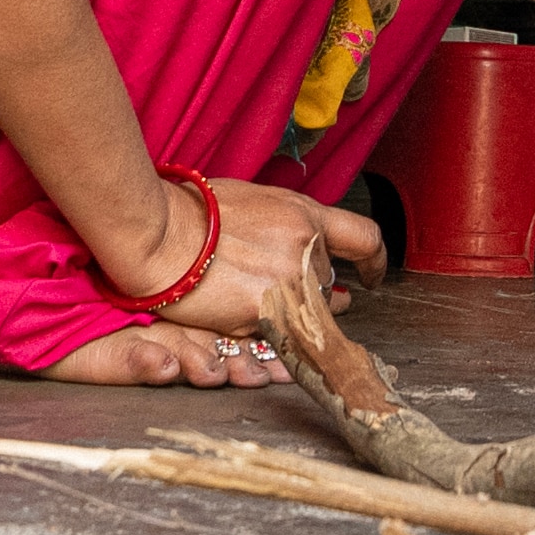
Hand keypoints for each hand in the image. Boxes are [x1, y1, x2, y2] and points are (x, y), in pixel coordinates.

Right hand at [116, 172, 386, 338]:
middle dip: (310, 293)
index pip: (364, 238)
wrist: (161, 232)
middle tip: (286, 297)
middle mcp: (306, 248)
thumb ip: (283, 222)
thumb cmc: (194, 211)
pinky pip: (282, 335)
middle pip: (326, 284)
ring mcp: (290, 283)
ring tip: (251, 302)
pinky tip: (243, 319)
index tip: (370, 276)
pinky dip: (268, 333)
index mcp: (305, 215)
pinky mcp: (267, 314)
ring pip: (307, 314)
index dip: (374, 261)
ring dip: (288, 314)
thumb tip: (299, 240)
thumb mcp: (253, 199)